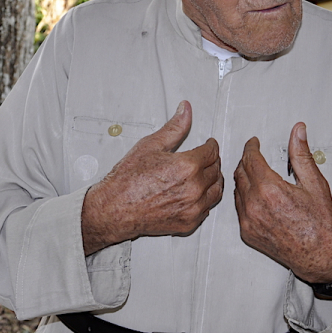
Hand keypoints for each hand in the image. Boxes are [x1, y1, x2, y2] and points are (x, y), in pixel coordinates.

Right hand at [81, 101, 222, 254]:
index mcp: (187, 166)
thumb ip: (174, 127)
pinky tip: (198, 193)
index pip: (212, 152)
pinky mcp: (189, 222)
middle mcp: (194, 188)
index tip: (209, 144)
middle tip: (205, 158)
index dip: (211, 145)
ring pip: (216, 190)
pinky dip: (205, 199)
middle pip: (216, 170)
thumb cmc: (128, 180)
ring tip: (205, 174)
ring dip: (213, 180)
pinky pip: (207, 208)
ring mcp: (193, 207)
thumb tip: (185, 111)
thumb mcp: (151, 145)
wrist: (115, 208)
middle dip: (212, 161)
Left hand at [233, 123, 331, 283]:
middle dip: (247, 160)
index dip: (251, 147)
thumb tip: (298, 132)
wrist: (318, 255)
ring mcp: (248, 220)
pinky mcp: (247, 232)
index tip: (254, 143)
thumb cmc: (320, 223)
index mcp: (270, 189)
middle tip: (255, 156)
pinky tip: (255, 195)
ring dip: (244, 178)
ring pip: (237, 189)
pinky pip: (238, 208)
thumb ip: (302, 155)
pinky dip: (244, 197)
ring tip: (256, 173)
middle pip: (240, 172)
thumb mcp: (315, 183)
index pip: (251, 158)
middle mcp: (255, 204)